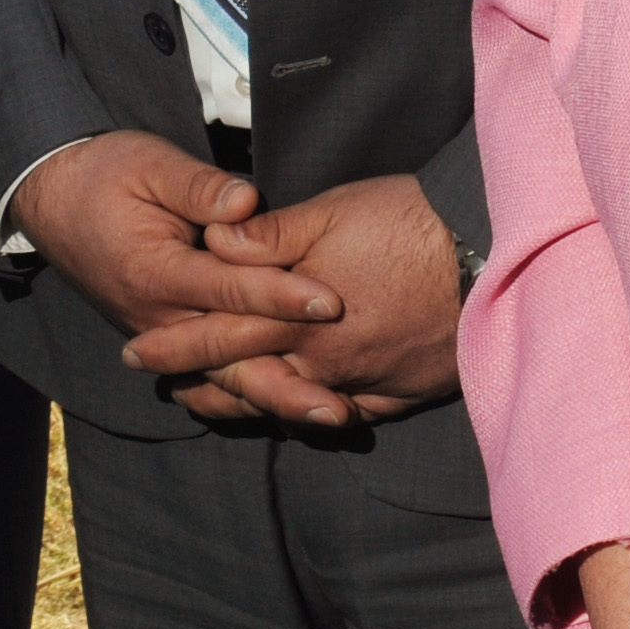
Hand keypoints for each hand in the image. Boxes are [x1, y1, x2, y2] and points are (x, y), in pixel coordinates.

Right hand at [9, 131, 344, 414]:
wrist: (52, 200)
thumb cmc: (105, 174)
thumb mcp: (149, 163)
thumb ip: (198, 186)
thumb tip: (246, 203)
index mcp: (155, 270)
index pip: (228, 289)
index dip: (281, 296)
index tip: (331, 304)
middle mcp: (157, 316)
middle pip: (230, 354)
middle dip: (288, 377)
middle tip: (340, 403)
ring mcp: (160, 333)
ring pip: (223, 376)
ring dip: (276, 400)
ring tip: (330, 418)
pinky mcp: (166, 337)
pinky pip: (212, 375)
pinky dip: (251, 396)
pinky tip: (292, 410)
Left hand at [126, 171, 462, 426]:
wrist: (492, 254)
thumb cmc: (410, 223)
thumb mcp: (331, 213)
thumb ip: (267, 236)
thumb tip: (211, 242)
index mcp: (298, 321)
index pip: (220, 337)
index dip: (176, 344)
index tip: (137, 352)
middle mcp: (327, 365)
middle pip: (251, 381)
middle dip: (203, 384)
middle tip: (165, 388)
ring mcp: (367, 384)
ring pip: (295, 405)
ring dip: (253, 404)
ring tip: (218, 403)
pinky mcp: (404, 391)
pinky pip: (349, 415)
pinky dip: (315, 415)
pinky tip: (303, 412)